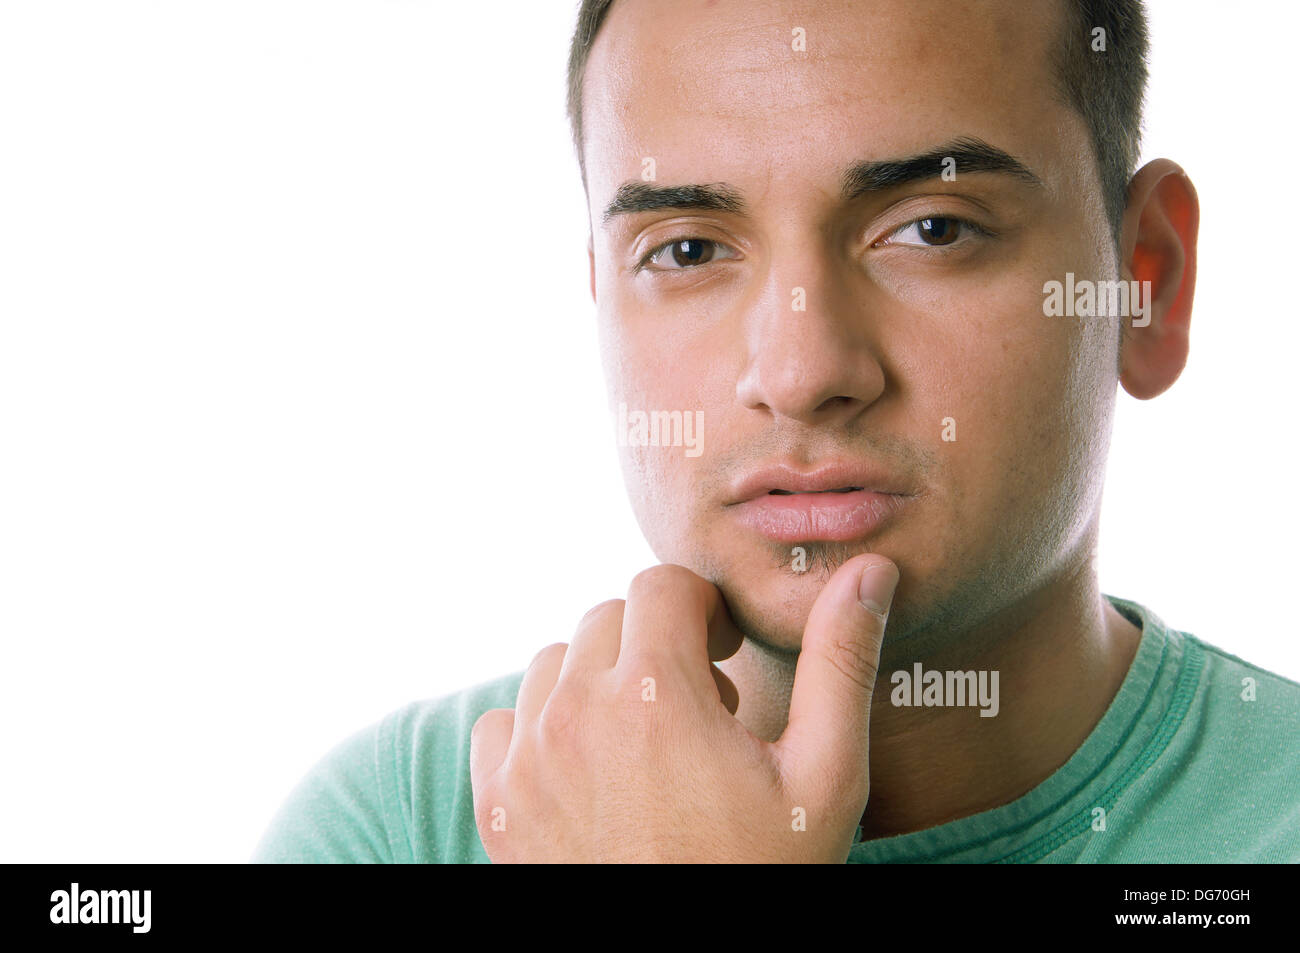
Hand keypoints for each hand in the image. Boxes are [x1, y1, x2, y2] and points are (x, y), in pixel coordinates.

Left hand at [468, 554, 899, 862]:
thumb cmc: (760, 877)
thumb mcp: (824, 778)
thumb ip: (839, 663)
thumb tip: (868, 572)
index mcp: (656, 692)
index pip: (662, 584)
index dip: (703, 609)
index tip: (723, 656)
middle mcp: (576, 713)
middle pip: (609, 616)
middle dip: (657, 642)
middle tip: (700, 707)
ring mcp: (528, 760)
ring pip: (555, 663)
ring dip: (600, 680)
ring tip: (649, 739)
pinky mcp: (498, 805)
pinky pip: (505, 721)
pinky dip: (543, 727)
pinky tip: (592, 770)